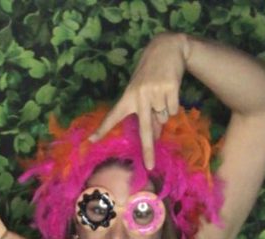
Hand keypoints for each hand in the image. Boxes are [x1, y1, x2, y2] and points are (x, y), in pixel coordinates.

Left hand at [90, 33, 186, 169]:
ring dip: (164, 110)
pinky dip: (173, 104)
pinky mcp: (170, 88)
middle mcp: (140, 95)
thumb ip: (146, 113)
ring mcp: (155, 92)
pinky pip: (173, 110)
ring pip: (164, 118)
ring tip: (162, 92)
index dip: (103, 129)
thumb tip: (155, 136)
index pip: (114, 116)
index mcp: (128, 96)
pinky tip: (170, 90)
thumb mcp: (143, 92)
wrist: (167, 47)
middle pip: (144, 129)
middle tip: (150, 166)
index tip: (91, 141)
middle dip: (148, 149)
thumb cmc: (151, 74)